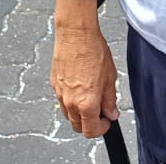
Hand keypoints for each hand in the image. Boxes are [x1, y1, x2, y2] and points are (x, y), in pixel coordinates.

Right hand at [51, 16, 118, 138]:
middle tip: (100, 112)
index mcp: (86, 103)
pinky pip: (62, 99)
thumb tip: (111, 113)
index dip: (102, 129)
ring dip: (79, 113)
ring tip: (90, 98)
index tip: (107, 122)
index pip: (90, 131)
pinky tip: (80, 86)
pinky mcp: (54, 83)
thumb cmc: (92, 50)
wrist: (75, 34)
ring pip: (68, 114)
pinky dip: (71, 100)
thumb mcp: (110, 77)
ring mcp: (60, 93)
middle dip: (89, 123)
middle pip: (77, 126)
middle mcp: (70, 101)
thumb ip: (110, 99)